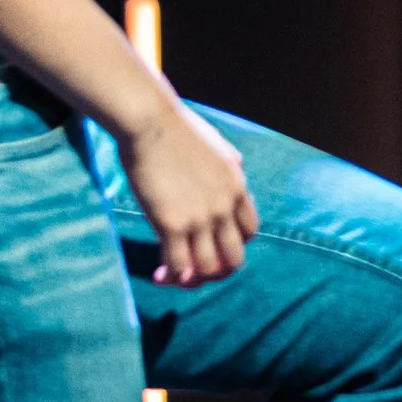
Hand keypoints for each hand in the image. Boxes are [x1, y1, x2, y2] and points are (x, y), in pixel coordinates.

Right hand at [118, 99, 260, 285]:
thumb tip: (234, 169)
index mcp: (237, 187)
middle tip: (195, 270)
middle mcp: (224, 207)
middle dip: (216, 271)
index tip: (211, 242)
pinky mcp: (172, 224)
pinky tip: (160, 274)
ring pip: (208, 269)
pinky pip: (179, 265)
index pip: (250, 232)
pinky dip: (172, 276)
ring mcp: (201, 218)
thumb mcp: (219, 147)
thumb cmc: (177, 128)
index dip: (233, 244)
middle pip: (234, 258)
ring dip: (191, 279)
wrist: (152, 122)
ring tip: (173, 276)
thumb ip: (229, 165)